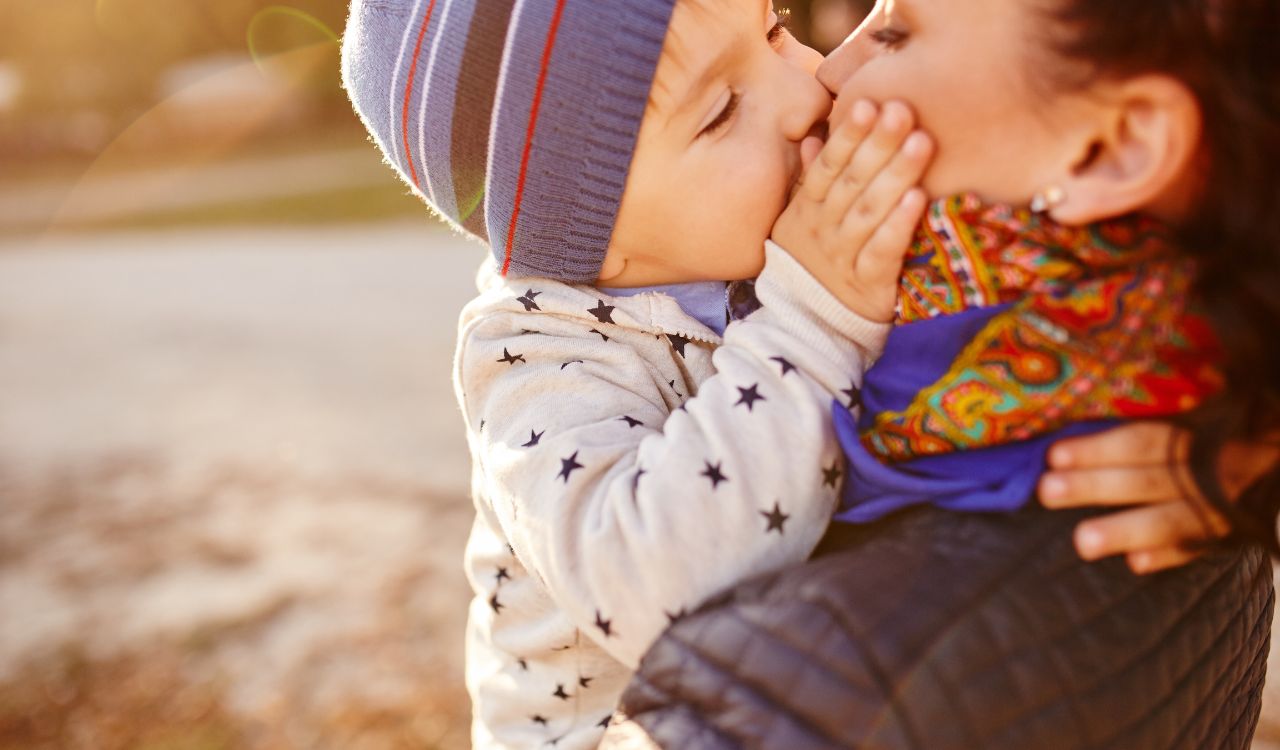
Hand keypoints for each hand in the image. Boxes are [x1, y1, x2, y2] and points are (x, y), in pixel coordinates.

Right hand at [771, 99, 933, 321]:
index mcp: (808, 209)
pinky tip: (918, 200)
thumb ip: (811, 180)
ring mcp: (843, 257)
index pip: (829, 166)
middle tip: (902, 110)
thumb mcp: (801, 221)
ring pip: (868, 212)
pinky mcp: (868, 285)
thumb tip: (814, 138)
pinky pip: (882, 253)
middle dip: (878, 144)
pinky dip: (897, 226)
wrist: (808, 326)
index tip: (868, 103)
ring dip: (895, 176)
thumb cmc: (815, 262)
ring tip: (921, 143)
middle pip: (852, 182)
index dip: (847, 135)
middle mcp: (823, 229)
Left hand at [1038, 422, 1279, 573]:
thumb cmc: (1212, 439)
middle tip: (1048, 491)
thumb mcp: (1192, 420)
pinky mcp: (1232, 536)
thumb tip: (1067, 435)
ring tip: (1083, 542)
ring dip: (1126, 530)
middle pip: (1149, 479)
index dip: (1099, 448)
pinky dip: (1168, 556)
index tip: (1054, 455)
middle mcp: (1211, 470)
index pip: (1144, 440)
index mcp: (1198, 434)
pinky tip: (1135, 563)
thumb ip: (1141, 429)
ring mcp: (1224, 507)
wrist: (1273, 459)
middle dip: (1096, 485)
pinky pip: (1200, 549)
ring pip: (1173, 520)